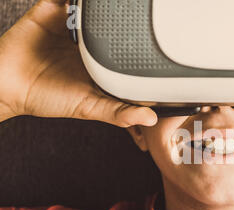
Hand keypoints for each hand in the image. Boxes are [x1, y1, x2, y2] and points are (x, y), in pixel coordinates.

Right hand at [0, 0, 156, 126]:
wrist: (7, 84)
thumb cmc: (48, 98)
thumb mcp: (90, 108)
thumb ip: (119, 113)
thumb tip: (151, 118)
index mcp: (103, 63)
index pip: (130, 51)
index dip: (144, 48)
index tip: (162, 45)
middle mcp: (91, 43)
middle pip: (116, 25)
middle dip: (127, 18)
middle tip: (145, 15)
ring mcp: (73, 25)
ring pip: (95, 8)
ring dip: (103, 6)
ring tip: (120, 4)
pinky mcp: (54, 10)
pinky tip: (85, 2)